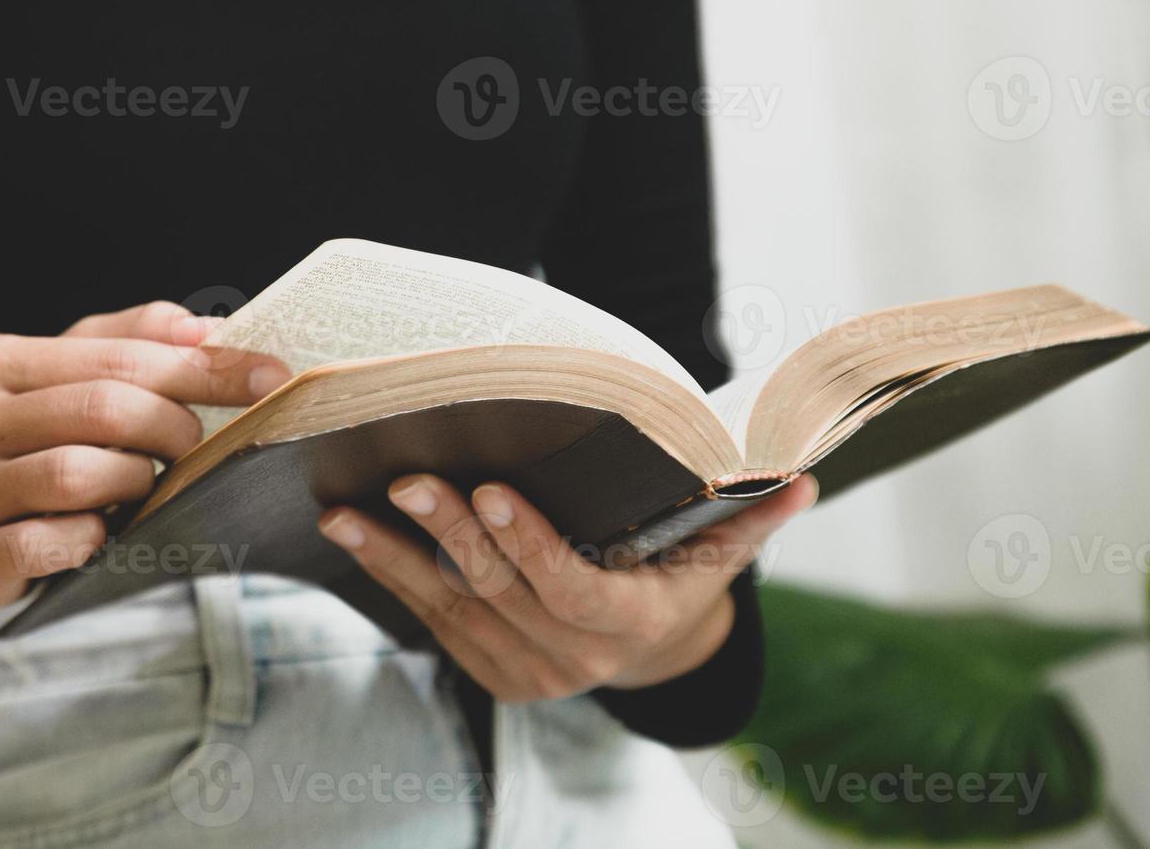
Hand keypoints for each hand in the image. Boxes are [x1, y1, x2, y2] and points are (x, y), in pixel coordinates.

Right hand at [0, 301, 290, 606]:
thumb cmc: (20, 441)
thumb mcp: (62, 375)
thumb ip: (133, 341)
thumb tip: (207, 328)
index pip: (122, 356)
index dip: (207, 369)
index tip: (273, 378)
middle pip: (105, 408)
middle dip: (174, 427)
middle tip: (195, 446)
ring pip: (78, 473)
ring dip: (134, 482)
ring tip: (141, 486)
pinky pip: (48, 544)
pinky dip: (90, 539)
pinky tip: (101, 533)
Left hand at [318, 472, 817, 701]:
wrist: (647, 655)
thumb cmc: (678, 581)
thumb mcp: (717, 555)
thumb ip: (753, 519)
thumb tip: (804, 479)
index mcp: (626, 625)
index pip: (572, 589)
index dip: (531, 544)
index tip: (493, 490)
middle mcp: (572, 659)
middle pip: (501, 592)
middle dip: (452, 534)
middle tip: (410, 479)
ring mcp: (522, 671)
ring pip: (451, 608)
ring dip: (395, 557)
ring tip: (345, 511)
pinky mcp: (486, 669)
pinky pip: (431, 620)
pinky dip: (390, 575)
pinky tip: (352, 533)